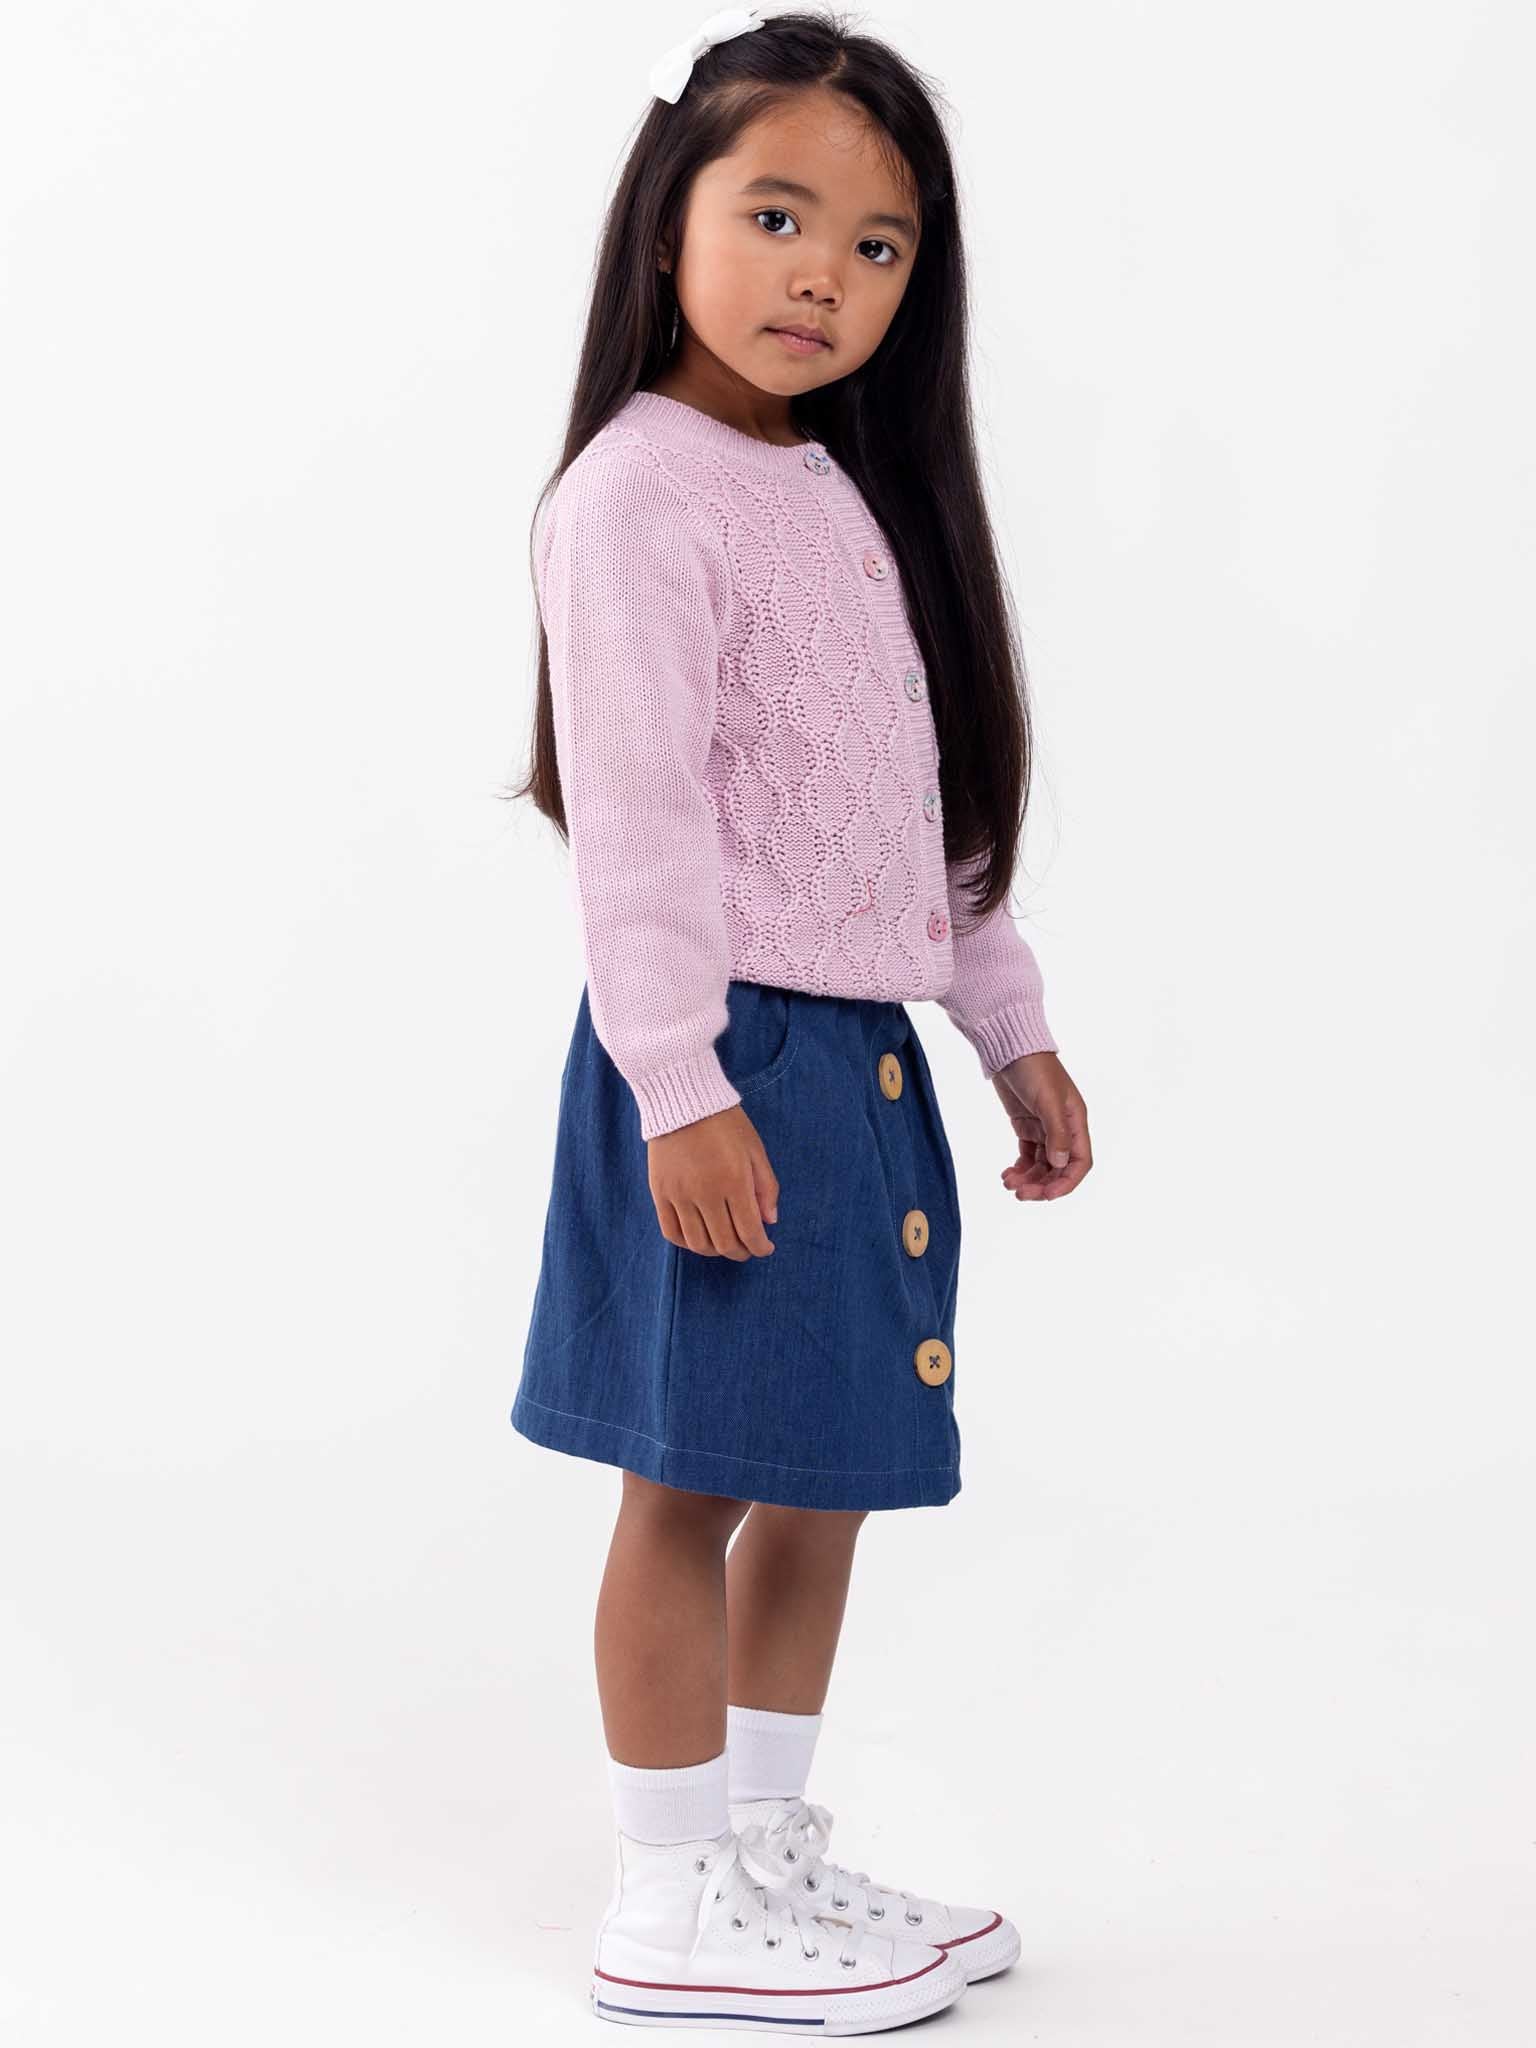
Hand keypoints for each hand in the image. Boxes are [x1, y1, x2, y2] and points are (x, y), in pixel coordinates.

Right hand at [648, 1103, 779, 1257]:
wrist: (683, 1099)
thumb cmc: (726, 1123)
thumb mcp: (755, 1150)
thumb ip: (766, 1187)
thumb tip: (770, 1222)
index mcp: (734, 1181)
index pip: (749, 1231)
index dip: (760, 1247)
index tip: (765, 1248)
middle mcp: (706, 1193)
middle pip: (724, 1243)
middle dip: (740, 1252)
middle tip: (747, 1248)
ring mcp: (679, 1195)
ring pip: (698, 1243)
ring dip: (715, 1251)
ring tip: (724, 1243)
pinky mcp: (660, 1193)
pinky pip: (672, 1232)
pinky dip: (687, 1243)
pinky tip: (699, 1237)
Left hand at [992, 1051, 1091, 1200]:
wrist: (1009, 1048)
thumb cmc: (1034, 1068)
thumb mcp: (1048, 1100)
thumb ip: (1056, 1133)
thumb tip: (1060, 1163)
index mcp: (1076, 1122)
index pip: (1080, 1162)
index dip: (1066, 1182)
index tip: (1046, 1195)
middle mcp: (1063, 1129)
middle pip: (1058, 1169)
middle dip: (1041, 1184)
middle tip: (1019, 1193)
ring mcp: (1044, 1129)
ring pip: (1041, 1165)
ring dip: (1027, 1179)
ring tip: (1008, 1183)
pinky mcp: (1026, 1127)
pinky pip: (1027, 1156)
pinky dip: (1019, 1168)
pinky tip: (1007, 1174)